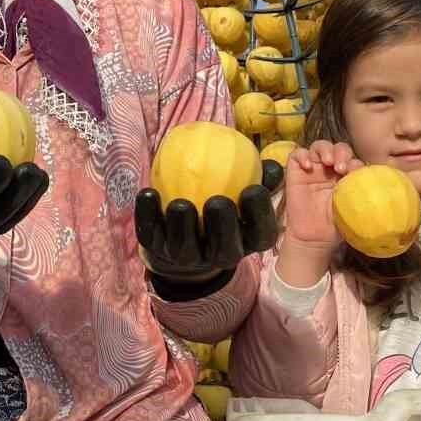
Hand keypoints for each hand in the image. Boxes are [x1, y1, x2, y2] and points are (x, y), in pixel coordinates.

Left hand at [135, 158, 282, 287]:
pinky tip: (148, 192)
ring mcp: (187, 257)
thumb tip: (272, 163)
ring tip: (181, 204)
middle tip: (218, 202)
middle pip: (225, 250)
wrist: (185, 241)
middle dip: (222, 228)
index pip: (261, 235)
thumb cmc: (223, 208)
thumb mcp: (243, 195)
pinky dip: (148, 215)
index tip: (253, 189)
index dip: (260, 215)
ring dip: (183, 227)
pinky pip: (151, 235)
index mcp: (246, 242)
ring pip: (186, 249)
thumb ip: (260, 178)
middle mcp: (219, 256)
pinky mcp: (156, 249)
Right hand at [282, 141, 363, 251]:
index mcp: (347, 176)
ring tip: (327, 161)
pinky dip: (302, 155)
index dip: (354, 162)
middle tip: (341, 167)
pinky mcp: (295, 172)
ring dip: (325, 150)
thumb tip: (379, 185)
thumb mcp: (354, 208)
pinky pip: (297, 154)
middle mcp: (330, 169)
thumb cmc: (336, 225)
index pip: (352, 159)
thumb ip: (362, 194)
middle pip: (338, 148)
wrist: (315, 238)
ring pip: (319, 146)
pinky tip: (308, 166)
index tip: (355, 172)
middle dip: (341, 153)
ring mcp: (313, 169)